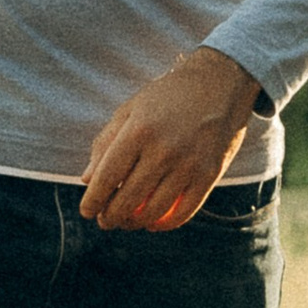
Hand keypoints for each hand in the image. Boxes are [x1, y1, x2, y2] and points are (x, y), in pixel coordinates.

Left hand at [81, 48, 261, 231]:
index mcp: (138, 131)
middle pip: (129, 198)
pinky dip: (166, 223)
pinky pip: (185, 211)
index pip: (107, 177)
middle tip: (106, 221)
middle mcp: (163, 150)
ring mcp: (189, 164)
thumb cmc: (167, 97)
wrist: (220, 84)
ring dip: (136, 222)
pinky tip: (154, 223)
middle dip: (111, 216)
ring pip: (155, 210)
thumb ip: (106, 143)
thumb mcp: (130, 110)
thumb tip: (87, 180)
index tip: (87, 212)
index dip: (93, 200)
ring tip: (128, 222)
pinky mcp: (209, 174)